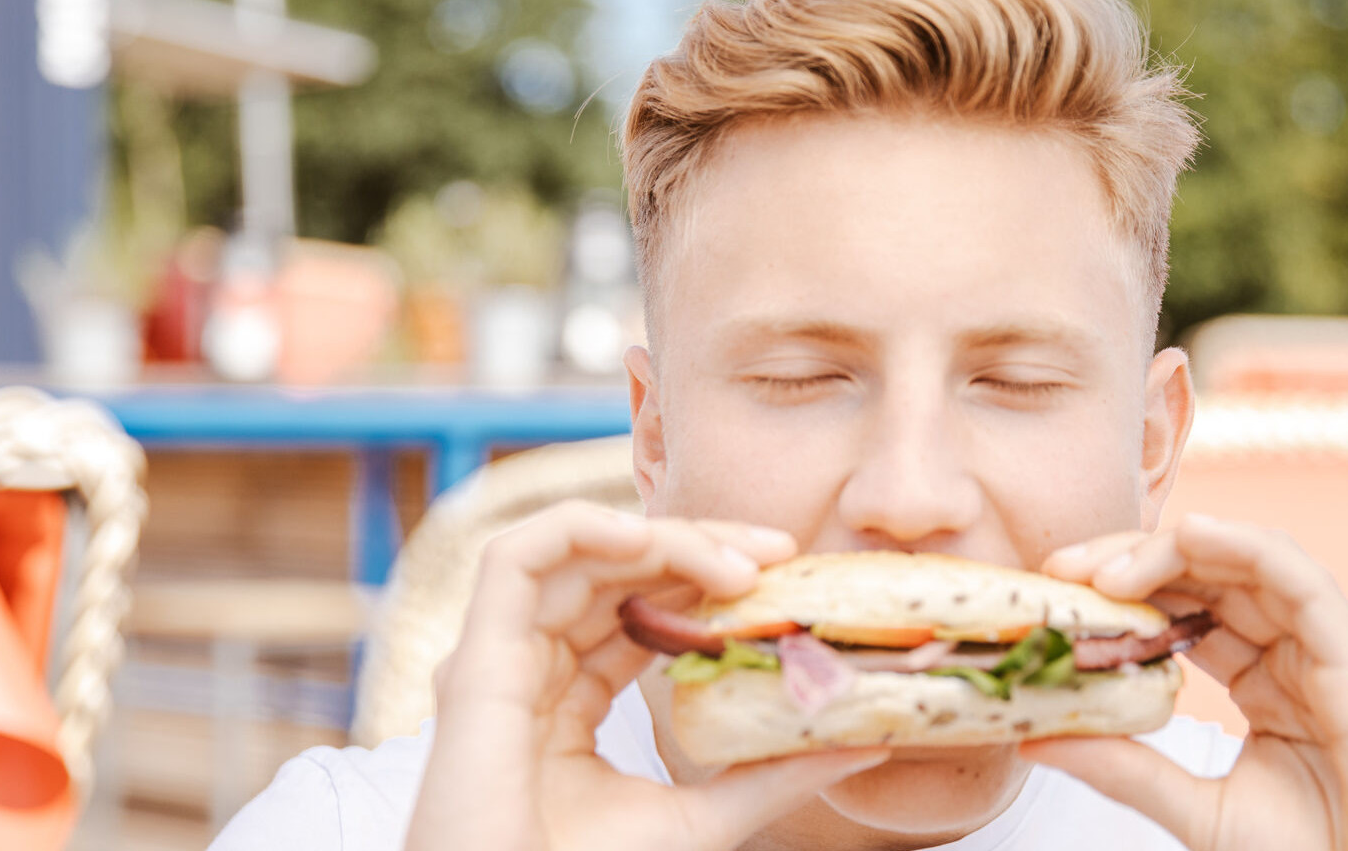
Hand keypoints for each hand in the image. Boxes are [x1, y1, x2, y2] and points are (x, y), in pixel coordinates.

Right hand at [404, 500, 889, 850]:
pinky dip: (582, 529)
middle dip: (699, 546)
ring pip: (577, 551)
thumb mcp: (706, 818)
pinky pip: (516, 558)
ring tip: (738, 564)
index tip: (783, 571)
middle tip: (779, 551)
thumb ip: (775, 773)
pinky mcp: (475, 658)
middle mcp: (532, 667)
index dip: (706, 578)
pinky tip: (648, 540)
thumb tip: (872, 738)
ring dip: (662, 538)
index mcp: (569, 699)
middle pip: (614, 571)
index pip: (640, 610)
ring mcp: (500, 658)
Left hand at [1023, 513, 1347, 850]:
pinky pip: (1301, 579)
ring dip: (1174, 549)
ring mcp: (1335, 651)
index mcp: (1268, 681)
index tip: (1057, 593)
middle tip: (1062, 568)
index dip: (1126, 591)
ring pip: (1252, 563)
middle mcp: (1302, 653)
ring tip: (1104, 567)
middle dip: (1135, 560)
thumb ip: (1127, 769)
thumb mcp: (1198, 811)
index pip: (1190, 608)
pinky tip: (1192, 537)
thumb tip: (1039, 735)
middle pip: (1214, 575)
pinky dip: (1246, 547)